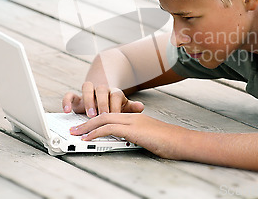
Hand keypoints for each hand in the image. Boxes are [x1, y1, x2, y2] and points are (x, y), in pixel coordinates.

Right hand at [62, 81, 143, 116]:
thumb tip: (141, 107)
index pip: (115, 95)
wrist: (103, 94)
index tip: (115, 116)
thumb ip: (131, 107)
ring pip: (87, 87)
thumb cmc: (114, 104)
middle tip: (102, 116)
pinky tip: (67, 111)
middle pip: (101, 90)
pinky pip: (70, 94)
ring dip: (88, 100)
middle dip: (102, 103)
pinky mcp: (77, 97)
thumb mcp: (124, 106)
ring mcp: (88, 92)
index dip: (115, 105)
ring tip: (89, 114)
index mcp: (113, 92)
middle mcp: (101, 90)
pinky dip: (67, 101)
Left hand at [69, 113, 188, 158]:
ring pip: (104, 119)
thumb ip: (138, 137)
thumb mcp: (150, 138)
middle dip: (87, 121)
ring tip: (75, 133)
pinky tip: (88, 138)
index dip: (97, 120)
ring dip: (87, 126)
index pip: (112, 115)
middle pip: (104, 114)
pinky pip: (109, 128)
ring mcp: (133, 121)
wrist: (182, 141)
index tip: (87, 127)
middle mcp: (133, 116)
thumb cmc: (170, 142)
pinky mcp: (133, 129)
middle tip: (75, 128)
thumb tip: (128, 143)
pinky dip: (96, 133)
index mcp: (136, 118)